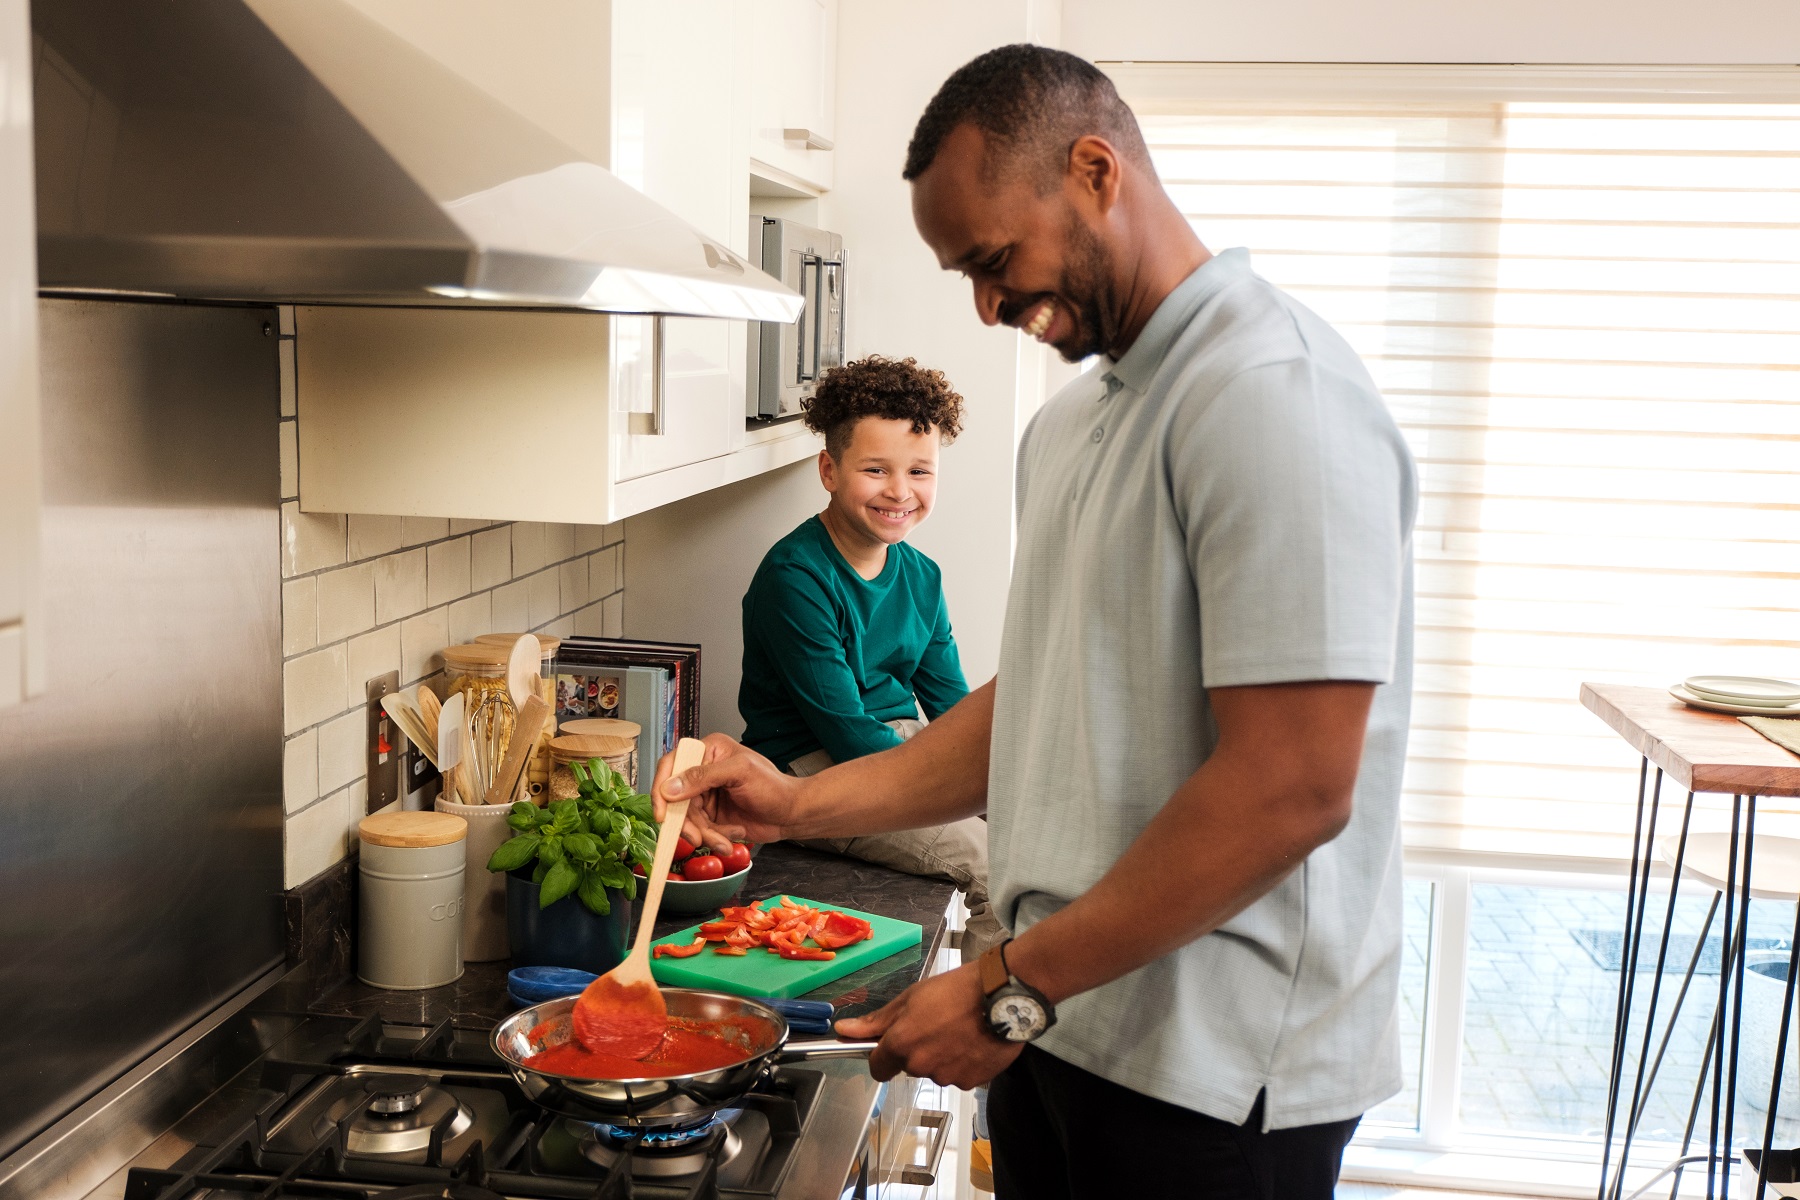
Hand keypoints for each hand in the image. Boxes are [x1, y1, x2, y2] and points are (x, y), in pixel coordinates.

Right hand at [652, 734, 800, 852]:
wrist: (791, 814)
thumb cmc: (774, 786)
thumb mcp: (740, 773)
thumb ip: (703, 777)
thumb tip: (670, 787)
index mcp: (708, 751)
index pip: (671, 765)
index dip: (662, 789)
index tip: (662, 813)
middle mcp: (703, 772)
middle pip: (676, 799)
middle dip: (688, 822)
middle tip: (698, 837)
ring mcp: (706, 795)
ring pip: (687, 819)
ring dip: (705, 834)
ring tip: (725, 841)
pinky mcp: (711, 815)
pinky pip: (700, 830)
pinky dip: (714, 838)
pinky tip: (733, 834)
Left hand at [833, 962, 1023, 1088]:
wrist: (1001, 994)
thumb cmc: (957, 989)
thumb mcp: (911, 997)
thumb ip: (877, 1021)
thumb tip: (845, 1031)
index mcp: (901, 1042)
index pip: (877, 1067)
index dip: (882, 1055)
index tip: (891, 1045)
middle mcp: (921, 1064)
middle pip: (909, 1066)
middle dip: (917, 1050)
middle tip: (935, 1025)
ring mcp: (947, 1076)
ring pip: (935, 1071)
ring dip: (942, 1057)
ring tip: (959, 1030)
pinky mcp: (970, 1082)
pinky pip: (959, 1076)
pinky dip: (963, 1063)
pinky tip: (973, 1041)